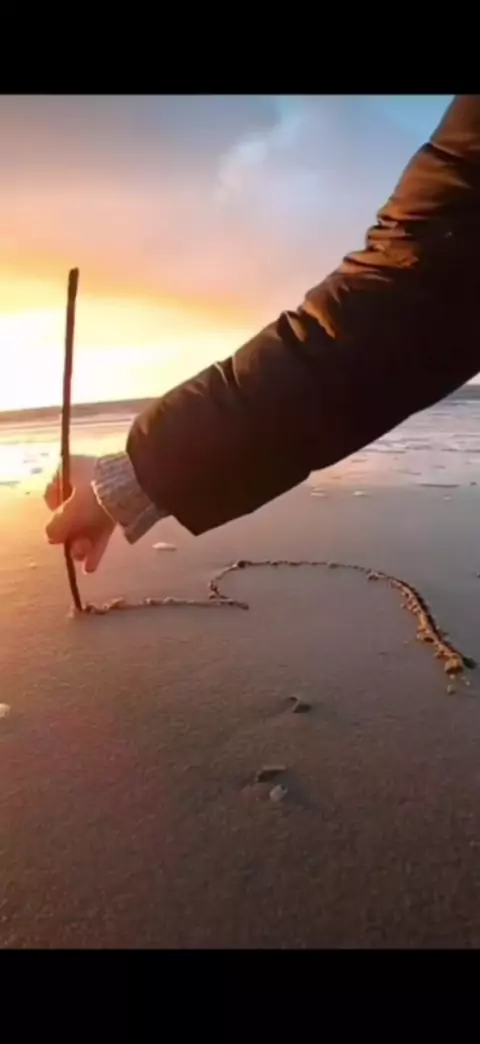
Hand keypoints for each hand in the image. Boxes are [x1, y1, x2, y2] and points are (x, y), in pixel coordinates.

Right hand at [44, 454, 114, 573]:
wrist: (136, 487)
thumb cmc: (95, 495)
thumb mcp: (71, 511)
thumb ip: (57, 526)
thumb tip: (50, 537)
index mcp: (68, 471)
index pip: (52, 494)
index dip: (53, 515)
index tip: (58, 528)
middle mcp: (83, 480)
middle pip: (71, 514)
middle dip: (72, 537)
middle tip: (75, 551)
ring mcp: (101, 493)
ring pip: (87, 523)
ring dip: (83, 544)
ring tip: (83, 560)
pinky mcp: (118, 505)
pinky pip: (102, 526)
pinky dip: (97, 544)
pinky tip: (91, 566)